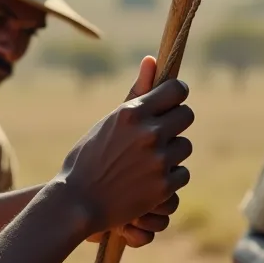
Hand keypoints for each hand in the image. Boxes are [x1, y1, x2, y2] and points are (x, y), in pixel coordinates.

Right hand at [59, 56, 193, 237]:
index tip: (171, 102)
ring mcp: (158, 160)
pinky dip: (170, 178)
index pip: (177, 90)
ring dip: (172, 152)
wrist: (77, 203)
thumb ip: (136, 93)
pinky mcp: (164, 186)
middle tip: (159, 135)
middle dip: (175, 123)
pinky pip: (182, 173)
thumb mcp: (108, 121)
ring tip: (148, 161)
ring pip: (185, 146)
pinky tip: (149, 181)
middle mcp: (148, 133)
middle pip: (186, 116)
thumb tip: (153, 59)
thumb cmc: (88, 158)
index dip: (176, 95)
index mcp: (132, 113)